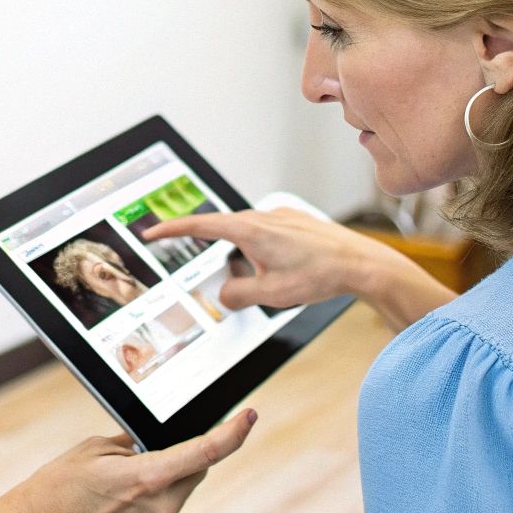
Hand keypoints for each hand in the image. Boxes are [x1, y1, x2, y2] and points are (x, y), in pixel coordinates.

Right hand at [0, 409, 256, 512]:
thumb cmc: (57, 489)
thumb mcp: (95, 450)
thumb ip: (134, 445)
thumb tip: (152, 444)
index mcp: (149, 477)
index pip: (208, 451)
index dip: (234, 432)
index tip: (248, 416)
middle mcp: (162, 508)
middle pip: (197, 470)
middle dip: (185, 455)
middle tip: (148, 451)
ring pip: (181, 491)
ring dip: (166, 479)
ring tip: (120, 483)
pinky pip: (166, 509)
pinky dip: (154, 498)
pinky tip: (121, 499)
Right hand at [144, 207, 453, 331]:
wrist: (361, 263)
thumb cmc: (319, 276)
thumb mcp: (270, 295)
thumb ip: (237, 294)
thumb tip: (223, 294)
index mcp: (249, 229)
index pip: (199, 226)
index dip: (170, 230)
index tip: (150, 232)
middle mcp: (262, 216)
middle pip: (225, 233)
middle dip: (220, 256)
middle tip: (228, 278)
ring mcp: (280, 217)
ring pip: (249, 237)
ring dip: (249, 259)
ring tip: (275, 282)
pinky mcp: (295, 222)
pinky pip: (268, 236)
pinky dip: (266, 255)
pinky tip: (288, 273)